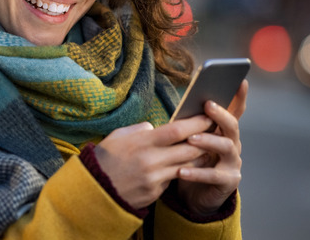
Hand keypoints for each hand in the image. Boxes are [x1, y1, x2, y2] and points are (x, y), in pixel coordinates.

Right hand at [94, 114, 214, 209]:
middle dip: (205, 140)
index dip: (196, 123)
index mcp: (142, 142)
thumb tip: (154, 127)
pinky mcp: (155, 192)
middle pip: (190, 148)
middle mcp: (151, 160)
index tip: (207, 117)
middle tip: (214, 132)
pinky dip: (181, 171)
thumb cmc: (105, 159)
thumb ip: (139, 129)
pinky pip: (174, 179)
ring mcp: (155, 178)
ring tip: (206, 149)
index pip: (177, 130)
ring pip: (188, 166)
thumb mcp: (118, 136)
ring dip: (199, 157)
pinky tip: (184, 166)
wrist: (95, 189)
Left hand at [175, 80, 247, 214]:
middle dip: (221, 114)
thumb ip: (191, 124)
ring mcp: (232, 163)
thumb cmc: (191, 160)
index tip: (241, 81)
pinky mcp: (228, 181)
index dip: (239, 97)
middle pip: (232, 126)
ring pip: (225, 147)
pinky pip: (213, 176)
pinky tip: (181, 171)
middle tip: (208, 104)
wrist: (194, 195)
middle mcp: (232, 144)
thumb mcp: (190, 139)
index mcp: (224, 131)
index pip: (235, 111)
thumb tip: (186, 103)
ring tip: (191, 139)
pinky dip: (197, 173)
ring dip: (208, 141)